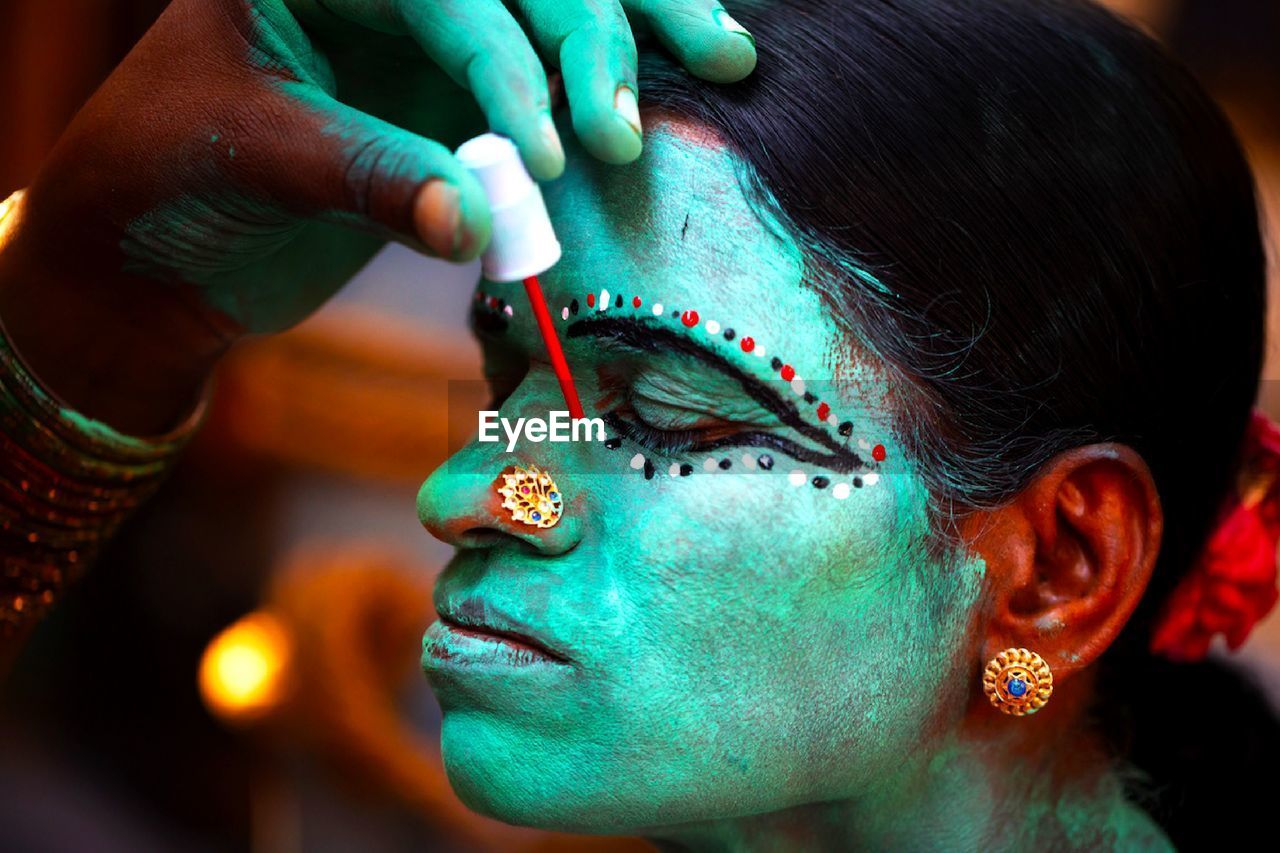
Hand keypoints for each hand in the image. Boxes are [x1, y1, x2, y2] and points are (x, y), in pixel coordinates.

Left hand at [0, 0, 754, 431]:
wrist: (154, 250)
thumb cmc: (165, 180)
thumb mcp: (246, 159)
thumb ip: (366, 176)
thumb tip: (478, 220)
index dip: (510, 68)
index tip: (553, 156)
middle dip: (598, 35)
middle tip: (644, 112)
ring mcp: (433, 37)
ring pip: (560, 7)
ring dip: (641, 31)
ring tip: (727, 55)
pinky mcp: (462, 95)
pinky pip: (555, 76)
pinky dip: (618, 77)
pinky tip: (693, 69)